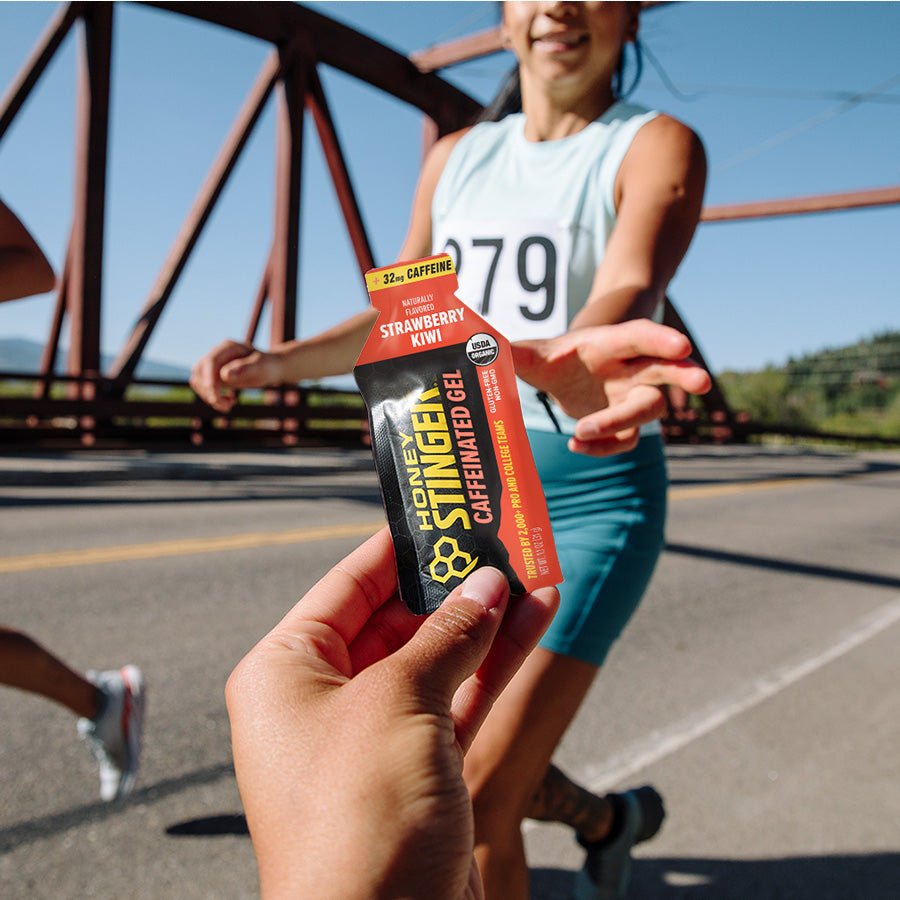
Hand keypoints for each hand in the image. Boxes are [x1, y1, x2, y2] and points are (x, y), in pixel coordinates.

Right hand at [189, 340, 283, 411]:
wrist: (272, 368)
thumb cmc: (268, 366)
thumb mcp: (261, 367)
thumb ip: (245, 369)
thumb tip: (224, 375)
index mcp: (228, 347)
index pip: (211, 361)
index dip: (209, 379)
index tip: (214, 397)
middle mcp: (218, 353)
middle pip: (199, 371)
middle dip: (209, 390)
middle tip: (226, 405)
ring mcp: (214, 364)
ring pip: (198, 380)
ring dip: (209, 396)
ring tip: (228, 405)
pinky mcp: (214, 375)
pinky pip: (204, 387)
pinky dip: (213, 398)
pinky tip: (230, 401)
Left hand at [226, 528, 558, 898]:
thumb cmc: (360, 817)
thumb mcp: (401, 701)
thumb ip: (448, 634)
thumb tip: (488, 582)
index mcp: (287, 672)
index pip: (348, 584)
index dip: (398, 545)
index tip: (442, 509)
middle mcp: (323, 700)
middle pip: (397, 618)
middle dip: (452, 583)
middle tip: (500, 538)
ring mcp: (374, 737)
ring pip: (437, 656)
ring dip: (486, 617)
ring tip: (532, 569)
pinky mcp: (419, 769)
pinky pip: (459, 697)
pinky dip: (495, 661)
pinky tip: (535, 617)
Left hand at [512, 319, 711, 455]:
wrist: (560, 375)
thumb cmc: (550, 358)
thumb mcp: (530, 355)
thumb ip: (513, 354)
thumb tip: (485, 348)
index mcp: (609, 344)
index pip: (640, 337)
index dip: (660, 340)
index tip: (681, 345)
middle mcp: (629, 370)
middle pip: (666, 371)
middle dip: (684, 374)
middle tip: (702, 382)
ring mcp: (630, 397)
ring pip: (647, 411)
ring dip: (620, 423)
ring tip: (581, 431)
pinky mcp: (623, 425)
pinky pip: (627, 440)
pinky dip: (605, 446)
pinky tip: (575, 444)